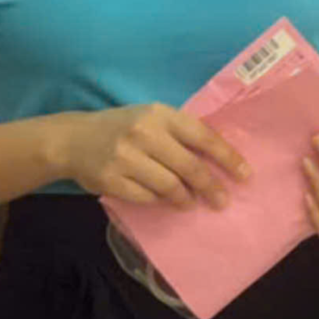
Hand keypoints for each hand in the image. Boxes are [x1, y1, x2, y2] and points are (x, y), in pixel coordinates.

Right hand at [53, 103, 250, 209]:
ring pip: (169, 186)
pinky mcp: (112, 180)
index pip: (202, 136)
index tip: (244, 174)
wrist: (73, 139)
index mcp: (160, 114)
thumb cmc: (122, 127)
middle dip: (211, 186)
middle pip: (189, 167)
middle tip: (223, 201)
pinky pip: (147, 197)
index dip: (227, 157)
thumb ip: (179, 132)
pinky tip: (165, 202)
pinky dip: (160, 202)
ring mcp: (126, 158)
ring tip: (192, 203)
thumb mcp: (151, 117)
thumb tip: (219, 158)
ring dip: (186, 199)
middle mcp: (145, 133)